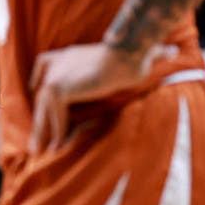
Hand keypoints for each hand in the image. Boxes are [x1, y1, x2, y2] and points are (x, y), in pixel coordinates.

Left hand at [28, 42, 171, 152]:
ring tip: (43, 151)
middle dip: (38, 121)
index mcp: (63, 56)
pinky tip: (59, 146)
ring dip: (44, 132)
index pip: (42, 72)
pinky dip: (58, 132)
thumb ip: (114, 67)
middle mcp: (54, 65)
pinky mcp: (57, 89)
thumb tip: (168, 53)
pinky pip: (55, 117)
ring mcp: (53, 76)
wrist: (127, 55)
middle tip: (36, 143)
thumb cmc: (129, 58)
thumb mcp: (113, 63)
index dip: (39, 89)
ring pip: (44, 110)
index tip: (39, 103)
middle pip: (41, 97)